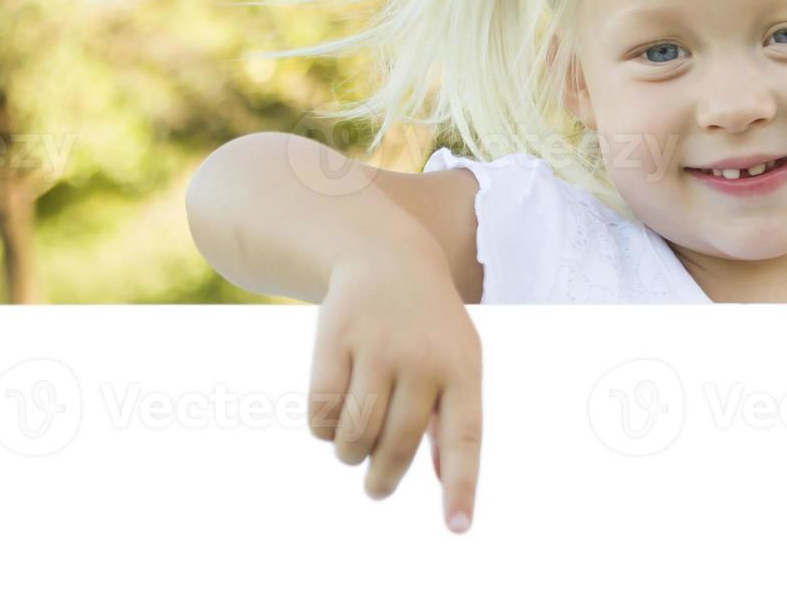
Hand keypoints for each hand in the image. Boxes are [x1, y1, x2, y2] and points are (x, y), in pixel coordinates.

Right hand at [309, 254, 482, 532]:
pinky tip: (333, 418)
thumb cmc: (430, 327)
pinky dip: (323, 429)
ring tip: (355, 446)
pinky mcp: (336, 339)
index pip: (465, 439)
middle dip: (383, 478)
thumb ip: (452, 421)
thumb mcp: (458, 362)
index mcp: (463, 370)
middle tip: (377, 487)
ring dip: (350, 453)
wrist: (388, 259)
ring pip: (355, 435)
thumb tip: (446, 480)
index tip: (457, 528)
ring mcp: (379, 347)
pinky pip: (321, 413)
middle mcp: (424, 359)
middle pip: (397, 446)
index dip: (461, 487)